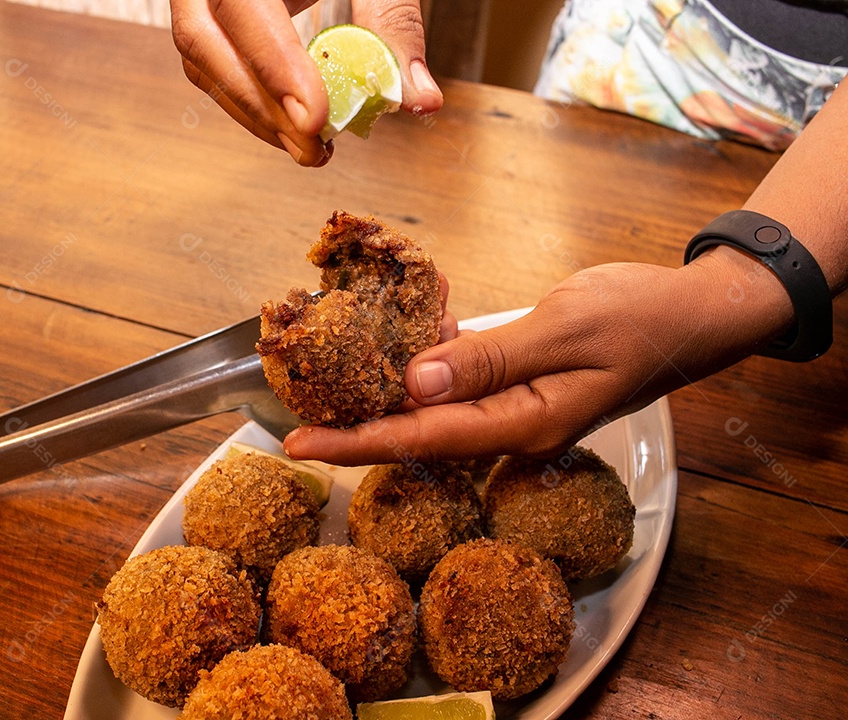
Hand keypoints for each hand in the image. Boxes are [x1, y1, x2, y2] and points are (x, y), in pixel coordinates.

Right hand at [170, 0, 444, 166]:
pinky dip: (252, 104)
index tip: (316, 118)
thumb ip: (394, 22)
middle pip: (203, 42)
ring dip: (256, 116)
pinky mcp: (205, 16)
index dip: (274, 65)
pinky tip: (294, 128)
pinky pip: (211, 67)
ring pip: (202, 63)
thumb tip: (419, 100)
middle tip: (315, 147)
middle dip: (262, 106)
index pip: (241, 6)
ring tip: (312, 148)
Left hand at [284, 249, 794, 464]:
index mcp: (522, 424)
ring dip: (382, 400)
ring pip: (434, 410)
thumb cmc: (640, 318)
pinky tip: (392, 350)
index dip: (357, 441)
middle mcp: (511, 426)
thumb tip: (416, 384)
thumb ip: (490, 360)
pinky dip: (422, 369)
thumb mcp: (566, 331)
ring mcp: (515, 408)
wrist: (692, 313)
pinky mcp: (518, 383)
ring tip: (325, 389)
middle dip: (355, 429)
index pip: (422, 438)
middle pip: (418, 434)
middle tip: (294, 418)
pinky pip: (458, 382)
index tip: (300, 443)